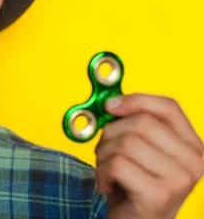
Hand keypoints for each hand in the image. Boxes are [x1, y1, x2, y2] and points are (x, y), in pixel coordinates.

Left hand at [95, 93, 203, 218]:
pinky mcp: (158, 195)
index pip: (169, 107)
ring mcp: (179, 180)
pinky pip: (117, 164)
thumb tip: (111, 102)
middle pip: (142, 123)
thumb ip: (132, 124)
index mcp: (193, 147)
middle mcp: (194, 162)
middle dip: (111, 133)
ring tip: (107, 170)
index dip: (136, 100)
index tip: (110, 105)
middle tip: (104, 151)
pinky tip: (107, 185)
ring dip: (103, 155)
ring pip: (126, 142)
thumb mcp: (138, 150)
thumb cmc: (133, 186)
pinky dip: (101, 172)